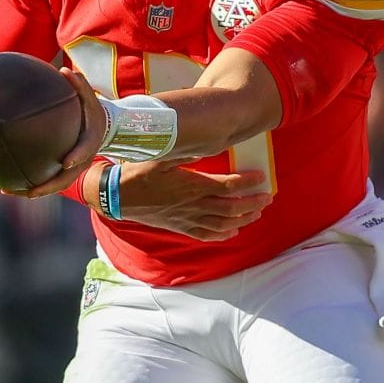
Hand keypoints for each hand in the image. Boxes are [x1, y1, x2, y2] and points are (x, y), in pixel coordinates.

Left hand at [15, 69, 105, 196]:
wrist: (100, 129)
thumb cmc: (91, 110)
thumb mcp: (90, 97)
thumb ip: (79, 85)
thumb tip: (64, 69)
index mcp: (89, 143)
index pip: (84, 152)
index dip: (76, 157)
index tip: (66, 162)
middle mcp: (80, 161)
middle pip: (65, 180)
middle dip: (48, 187)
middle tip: (30, 192)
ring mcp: (71, 170)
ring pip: (51, 186)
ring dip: (29, 191)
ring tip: (6, 191)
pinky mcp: (60, 172)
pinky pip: (43, 180)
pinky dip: (25, 184)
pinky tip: (3, 183)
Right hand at [108, 163, 272, 239]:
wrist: (115, 196)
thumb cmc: (136, 173)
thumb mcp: (159, 156)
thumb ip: (184, 152)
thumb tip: (206, 147)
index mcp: (191, 185)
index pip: (228, 185)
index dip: (248, 183)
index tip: (262, 178)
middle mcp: (192, 205)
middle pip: (232, 208)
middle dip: (253, 204)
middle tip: (267, 197)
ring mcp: (186, 219)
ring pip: (223, 224)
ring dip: (244, 219)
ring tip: (257, 213)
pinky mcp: (179, 227)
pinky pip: (206, 235)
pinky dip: (223, 235)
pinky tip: (233, 231)